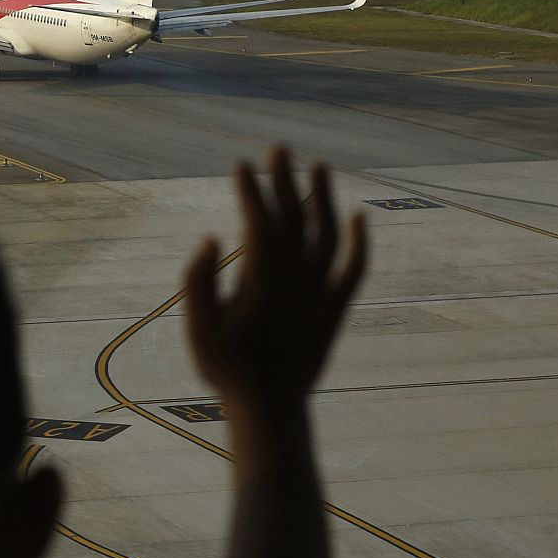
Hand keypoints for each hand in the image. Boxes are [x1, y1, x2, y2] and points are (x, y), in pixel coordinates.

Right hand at [183, 149, 366, 412]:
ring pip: (327, 234)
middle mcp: (295, 280)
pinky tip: (359, 216)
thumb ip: (198, 283)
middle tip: (278, 149)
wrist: (271, 408)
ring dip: (323, 198)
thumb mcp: (198, 331)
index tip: (240, 165)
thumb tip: (211, 239)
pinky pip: (354, 269)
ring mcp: (319, 293)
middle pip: (294, 218)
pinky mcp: (336, 309)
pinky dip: (359, 241)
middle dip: (284, 180)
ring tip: (318, 166)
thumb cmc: (227, 371)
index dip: (250, 191)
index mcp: (260, 280)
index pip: (259, 222)